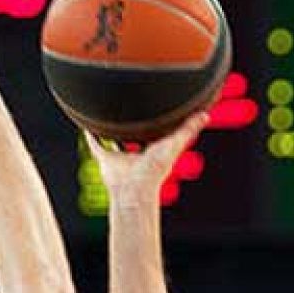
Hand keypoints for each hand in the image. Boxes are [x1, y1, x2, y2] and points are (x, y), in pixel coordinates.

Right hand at [82, 112, 208, 202]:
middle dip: (132, 123)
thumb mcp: (175, 143)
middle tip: (129, 104)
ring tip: (107, 112)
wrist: (135, 187)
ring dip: (111, 129)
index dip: (156, 120)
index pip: (156, 131)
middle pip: (134, 135)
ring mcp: (121, 157)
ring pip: (114, 139)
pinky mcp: (106, 159)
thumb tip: (205, 115)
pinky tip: (88, 125)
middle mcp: (137, 153)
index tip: (156, 106)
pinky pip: (97, 145)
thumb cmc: (156, 169)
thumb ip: (188, 129)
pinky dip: (92, 137)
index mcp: (153, 149)